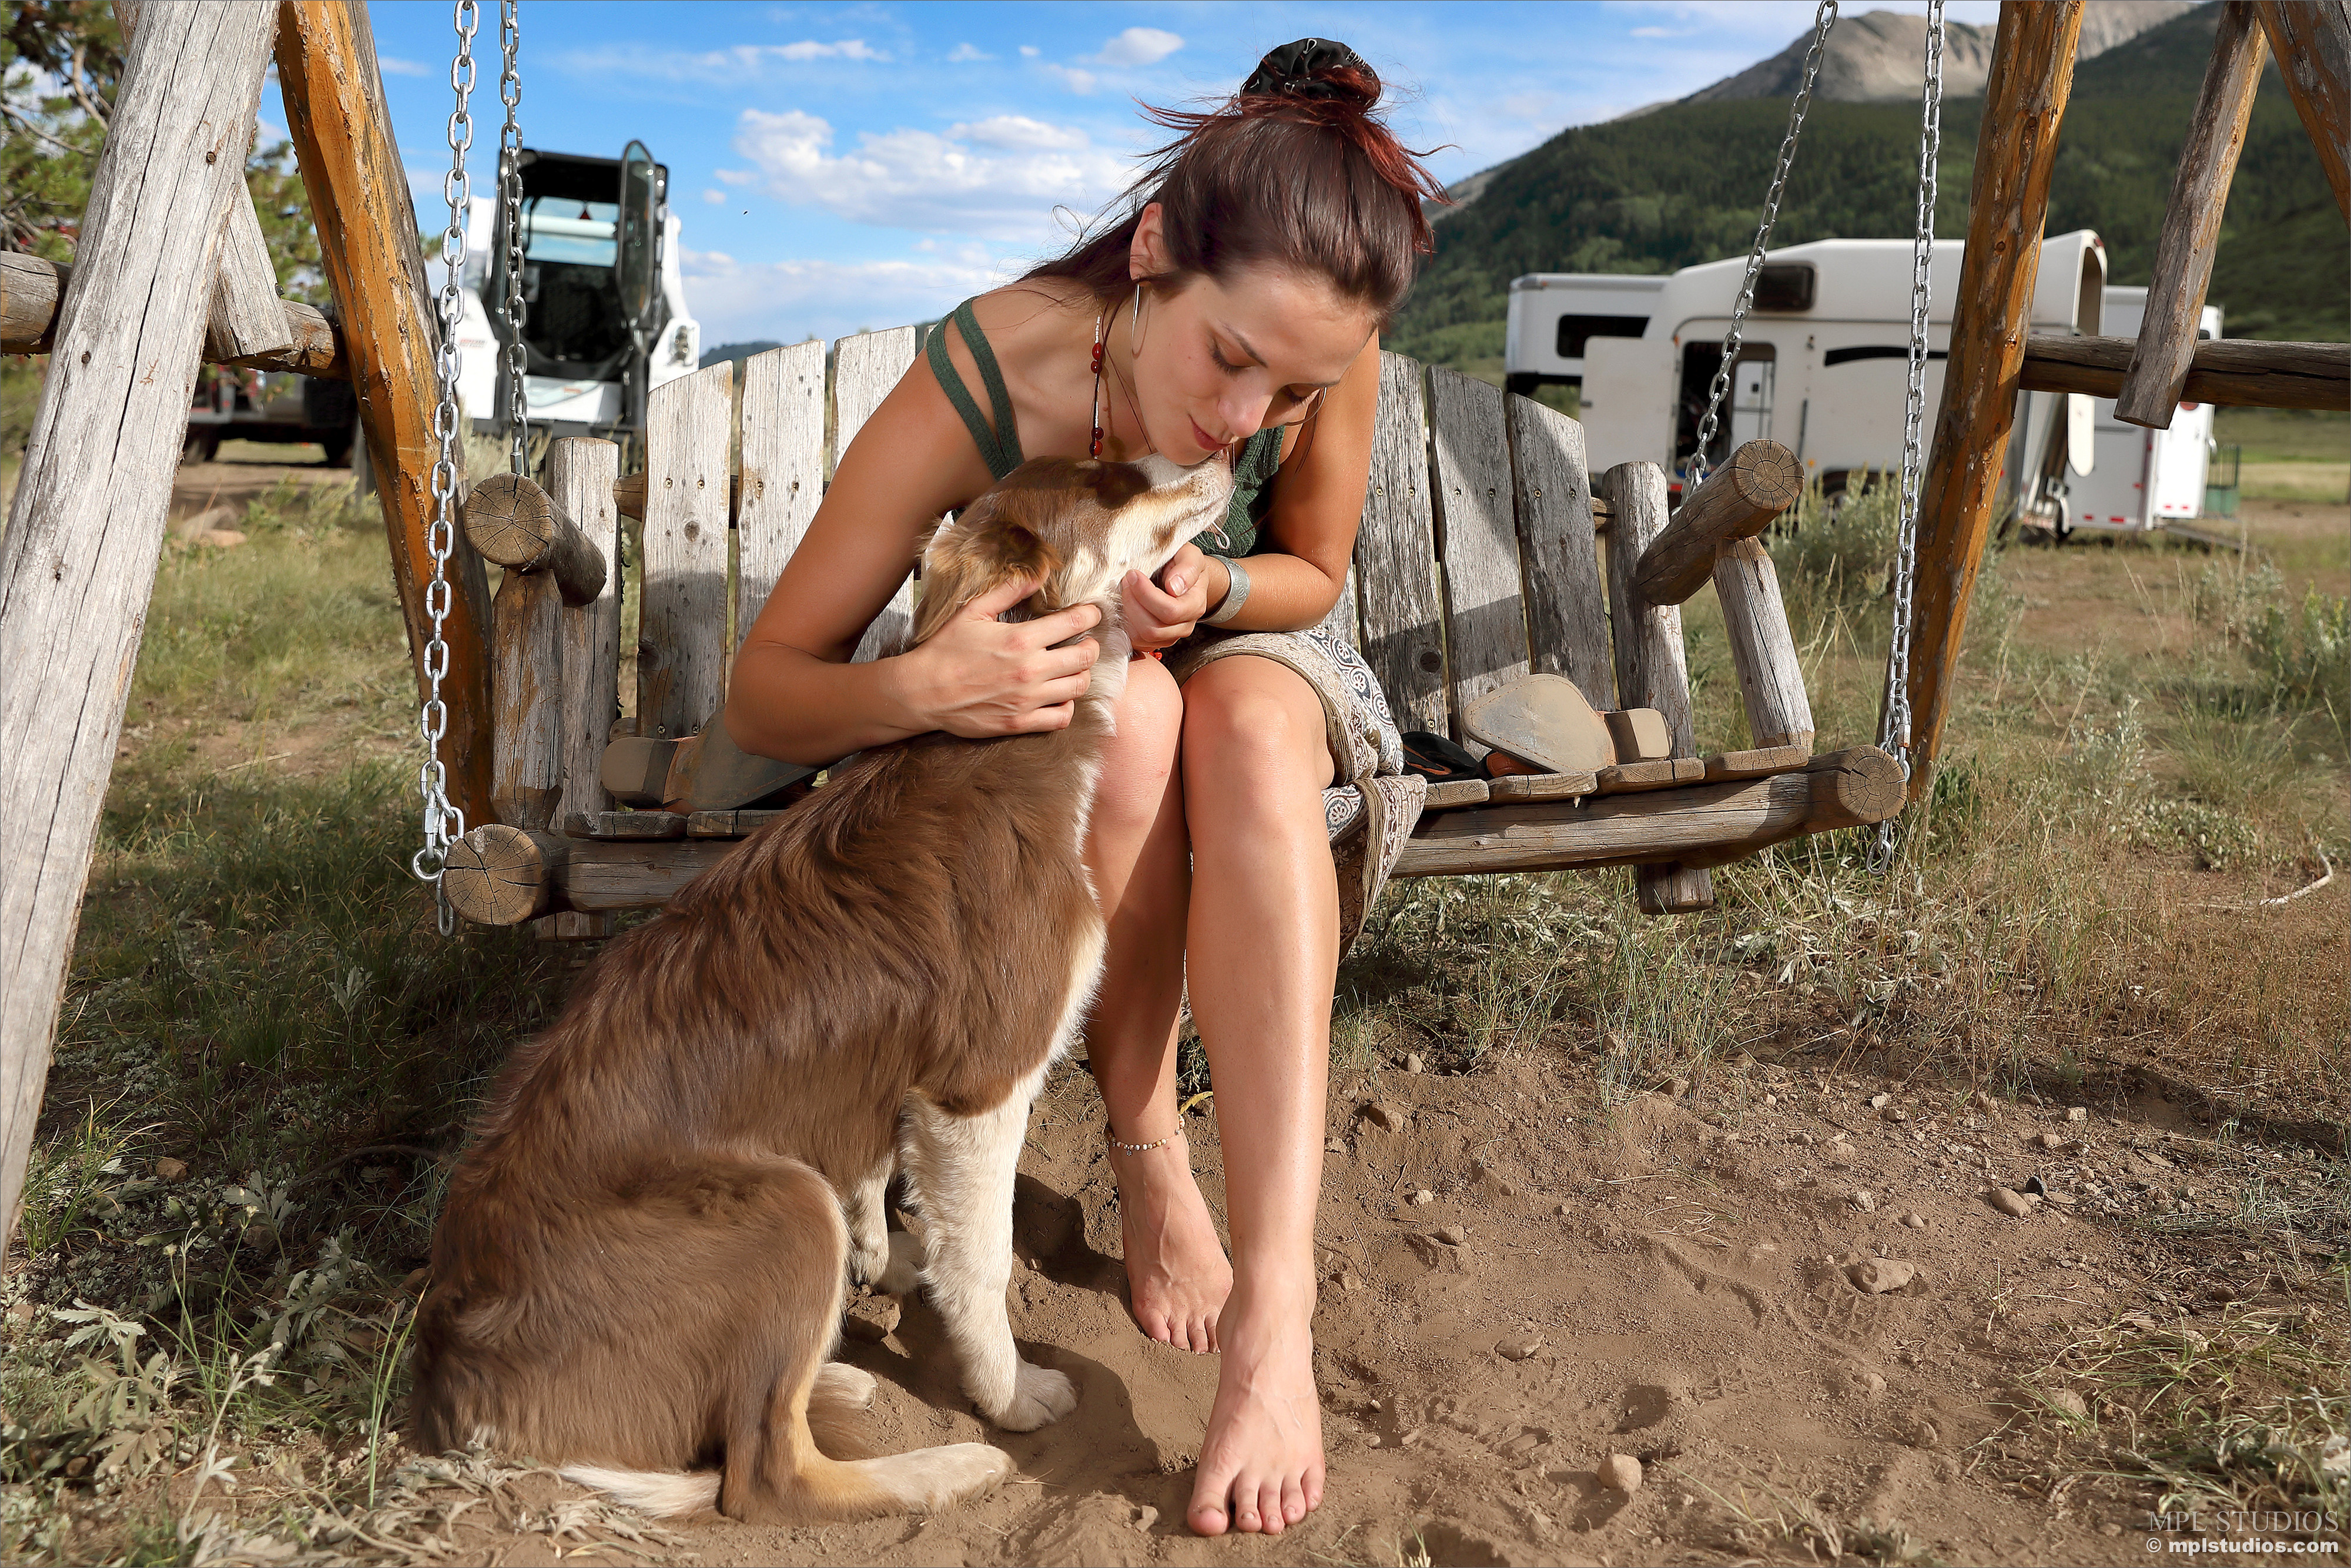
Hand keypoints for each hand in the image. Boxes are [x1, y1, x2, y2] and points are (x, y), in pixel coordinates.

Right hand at [889, 575, 1102, 736]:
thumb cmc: (946, 650)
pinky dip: (1067, 706)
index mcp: (1020, 639)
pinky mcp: (1020, 722)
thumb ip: (1009, 591)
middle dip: (1091, 646)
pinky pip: (1061, 718)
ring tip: (1074, 668)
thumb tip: (1040, 573)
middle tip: (1086, 642)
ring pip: (1078, 687)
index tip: (1092, 614)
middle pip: (1085, 657)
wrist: (923, 692)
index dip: (1091, 615)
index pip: (1074, 622)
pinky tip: (1059, 696)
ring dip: (1082, 675)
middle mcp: (1030, 670)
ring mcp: (1027, 699)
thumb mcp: (974, 612)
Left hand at [1125, 544, 1226, 651]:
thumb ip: (1187, 568)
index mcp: (1195, 605)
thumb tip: (1174, 587)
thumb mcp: (1190, 555)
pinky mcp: (1155, 641)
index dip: (1146, 594)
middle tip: (1126, 581)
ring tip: (1125, 590)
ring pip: (1142, 637)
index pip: (1170, 611)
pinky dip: (1125, 624)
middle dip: (1133, 604)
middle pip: (1153, 629)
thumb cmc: (1183, 565)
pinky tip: (1125, 605)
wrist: (1183, 577)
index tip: (1134, 574)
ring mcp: (1170, 636)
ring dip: (1127, 613)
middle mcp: (1185, 625)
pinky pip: (1136, 641)